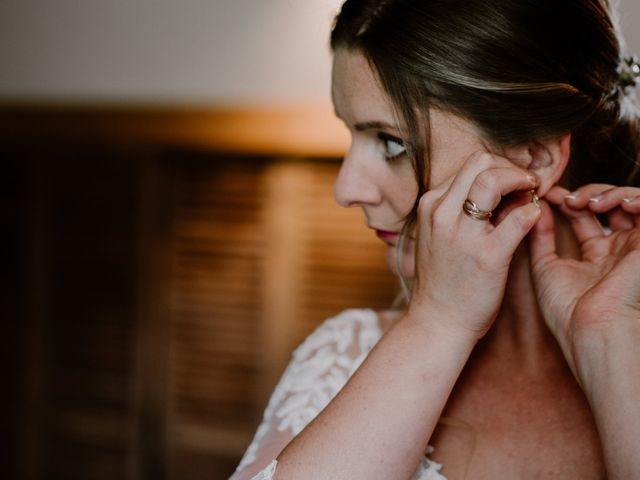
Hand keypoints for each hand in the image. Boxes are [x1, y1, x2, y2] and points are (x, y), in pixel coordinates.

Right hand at [408, 152, 539, 338]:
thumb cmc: (443, 281)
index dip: (498, 167)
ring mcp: (463, 234)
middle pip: (481, 162)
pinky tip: (534, 218)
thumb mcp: (439, 236)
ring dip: (522, 180)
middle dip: (511, 167)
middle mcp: (442, 213)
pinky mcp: (487, 256)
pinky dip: (533, 212)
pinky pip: (519, 219)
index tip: (512, 181)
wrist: (437, 322)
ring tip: (532, 193)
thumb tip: (501, 189)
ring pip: (494, 179)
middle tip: (527, 183)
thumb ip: (462, 210)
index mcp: (430, 205)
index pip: (469, 165)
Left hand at [529, 184, 639, 378]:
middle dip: (585, 194)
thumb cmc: (567, 309)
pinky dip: (633, 198)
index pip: (583, 216)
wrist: (592, 329)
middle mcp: (616, 250)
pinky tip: (613, 204)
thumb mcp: (545, 267)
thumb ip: (540, 237)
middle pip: (607, 205)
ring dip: (606, 193)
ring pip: (629, 202)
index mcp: (595, 257)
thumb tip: (533, 207)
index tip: (546, 193)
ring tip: (586, 203)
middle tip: (566, 199)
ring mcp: (633, 247)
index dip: (565, 200)